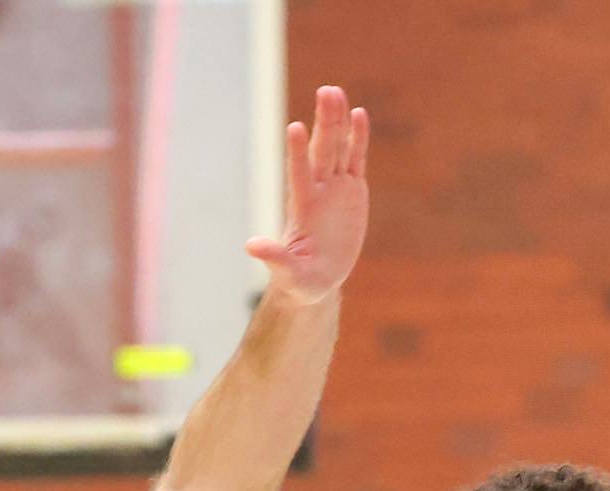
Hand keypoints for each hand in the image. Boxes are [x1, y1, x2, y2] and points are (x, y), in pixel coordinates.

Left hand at [245, 85, 371, 305]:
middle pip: (321, 152)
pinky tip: (359, 114)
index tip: (295, 127)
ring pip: (337, 149)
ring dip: (338, 121)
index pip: (299, 174)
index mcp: (303, 209)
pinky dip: (358, 138)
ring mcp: (335, 189)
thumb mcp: (288, 273)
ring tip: (336, 92)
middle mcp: (318, 192)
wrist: (316, 279)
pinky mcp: (352, 192)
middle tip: (326, 91)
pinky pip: (355, 160)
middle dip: (325, 123)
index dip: (298, 152)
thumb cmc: (299, 280)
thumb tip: (250, 246)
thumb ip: (274, 257)